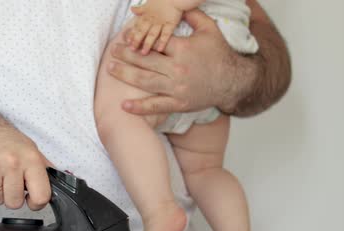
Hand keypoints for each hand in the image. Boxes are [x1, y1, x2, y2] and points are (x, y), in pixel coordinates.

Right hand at [0, 113, 51, 210]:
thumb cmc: (2, 137)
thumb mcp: (29, 147)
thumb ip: (42, 168)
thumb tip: (58, 184)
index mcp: (30, 158)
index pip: (41, 196)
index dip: (36, 203)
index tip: (31, 199)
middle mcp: (11, 163)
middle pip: (15, 203)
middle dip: (11, 196)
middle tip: (7, 180)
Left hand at [109, 10, 253, 114]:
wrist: (233, 82)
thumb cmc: (220, 55)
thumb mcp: (209, 30)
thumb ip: (193, 16)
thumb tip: (179, 6)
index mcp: (183, 49)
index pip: (155, 42)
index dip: (138, 38)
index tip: (125, 36)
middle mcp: (177, 69)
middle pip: (145, 61)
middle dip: (126, 55)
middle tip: (113, 51)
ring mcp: (177, 88)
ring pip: (145, 81)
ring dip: (125, 74)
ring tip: (111, 69)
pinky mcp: (178, 103)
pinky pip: (155, 106)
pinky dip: (139, 107)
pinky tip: (124, 105)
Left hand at [128, 1, 181, 53]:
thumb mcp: (149, 2)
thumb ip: (140, 9)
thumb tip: (132, 9)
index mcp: (147, 14)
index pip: (137, 25)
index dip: (132, 33)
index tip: (127, 41)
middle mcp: (152, 19)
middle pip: (143, 30)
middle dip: (137, 40)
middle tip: (132, 49)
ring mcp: (161, 21)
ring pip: (152, 33)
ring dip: (147, 43)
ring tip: (143, 53)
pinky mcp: (171, 23)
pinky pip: (167, 33)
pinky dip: (163, 41)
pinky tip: (159, 49)